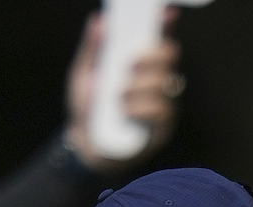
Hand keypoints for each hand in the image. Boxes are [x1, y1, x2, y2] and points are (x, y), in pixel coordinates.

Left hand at [65, 7, 184, 169]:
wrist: (85, 147)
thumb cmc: (88, 110)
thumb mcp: (83, 75)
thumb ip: (91, 49)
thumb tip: (98, 21)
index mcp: (139, 64)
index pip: (158, 38)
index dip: (165, 24)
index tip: (165, 13)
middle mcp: (155, 80)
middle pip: (170, 55)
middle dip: (151, 55)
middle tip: (130, 63)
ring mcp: (162, 103)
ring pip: (164, 81)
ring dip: (137, 86)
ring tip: (117, 96)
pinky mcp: (162, 128)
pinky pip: (160, 109)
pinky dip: (139, 108)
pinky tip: (125, 113)